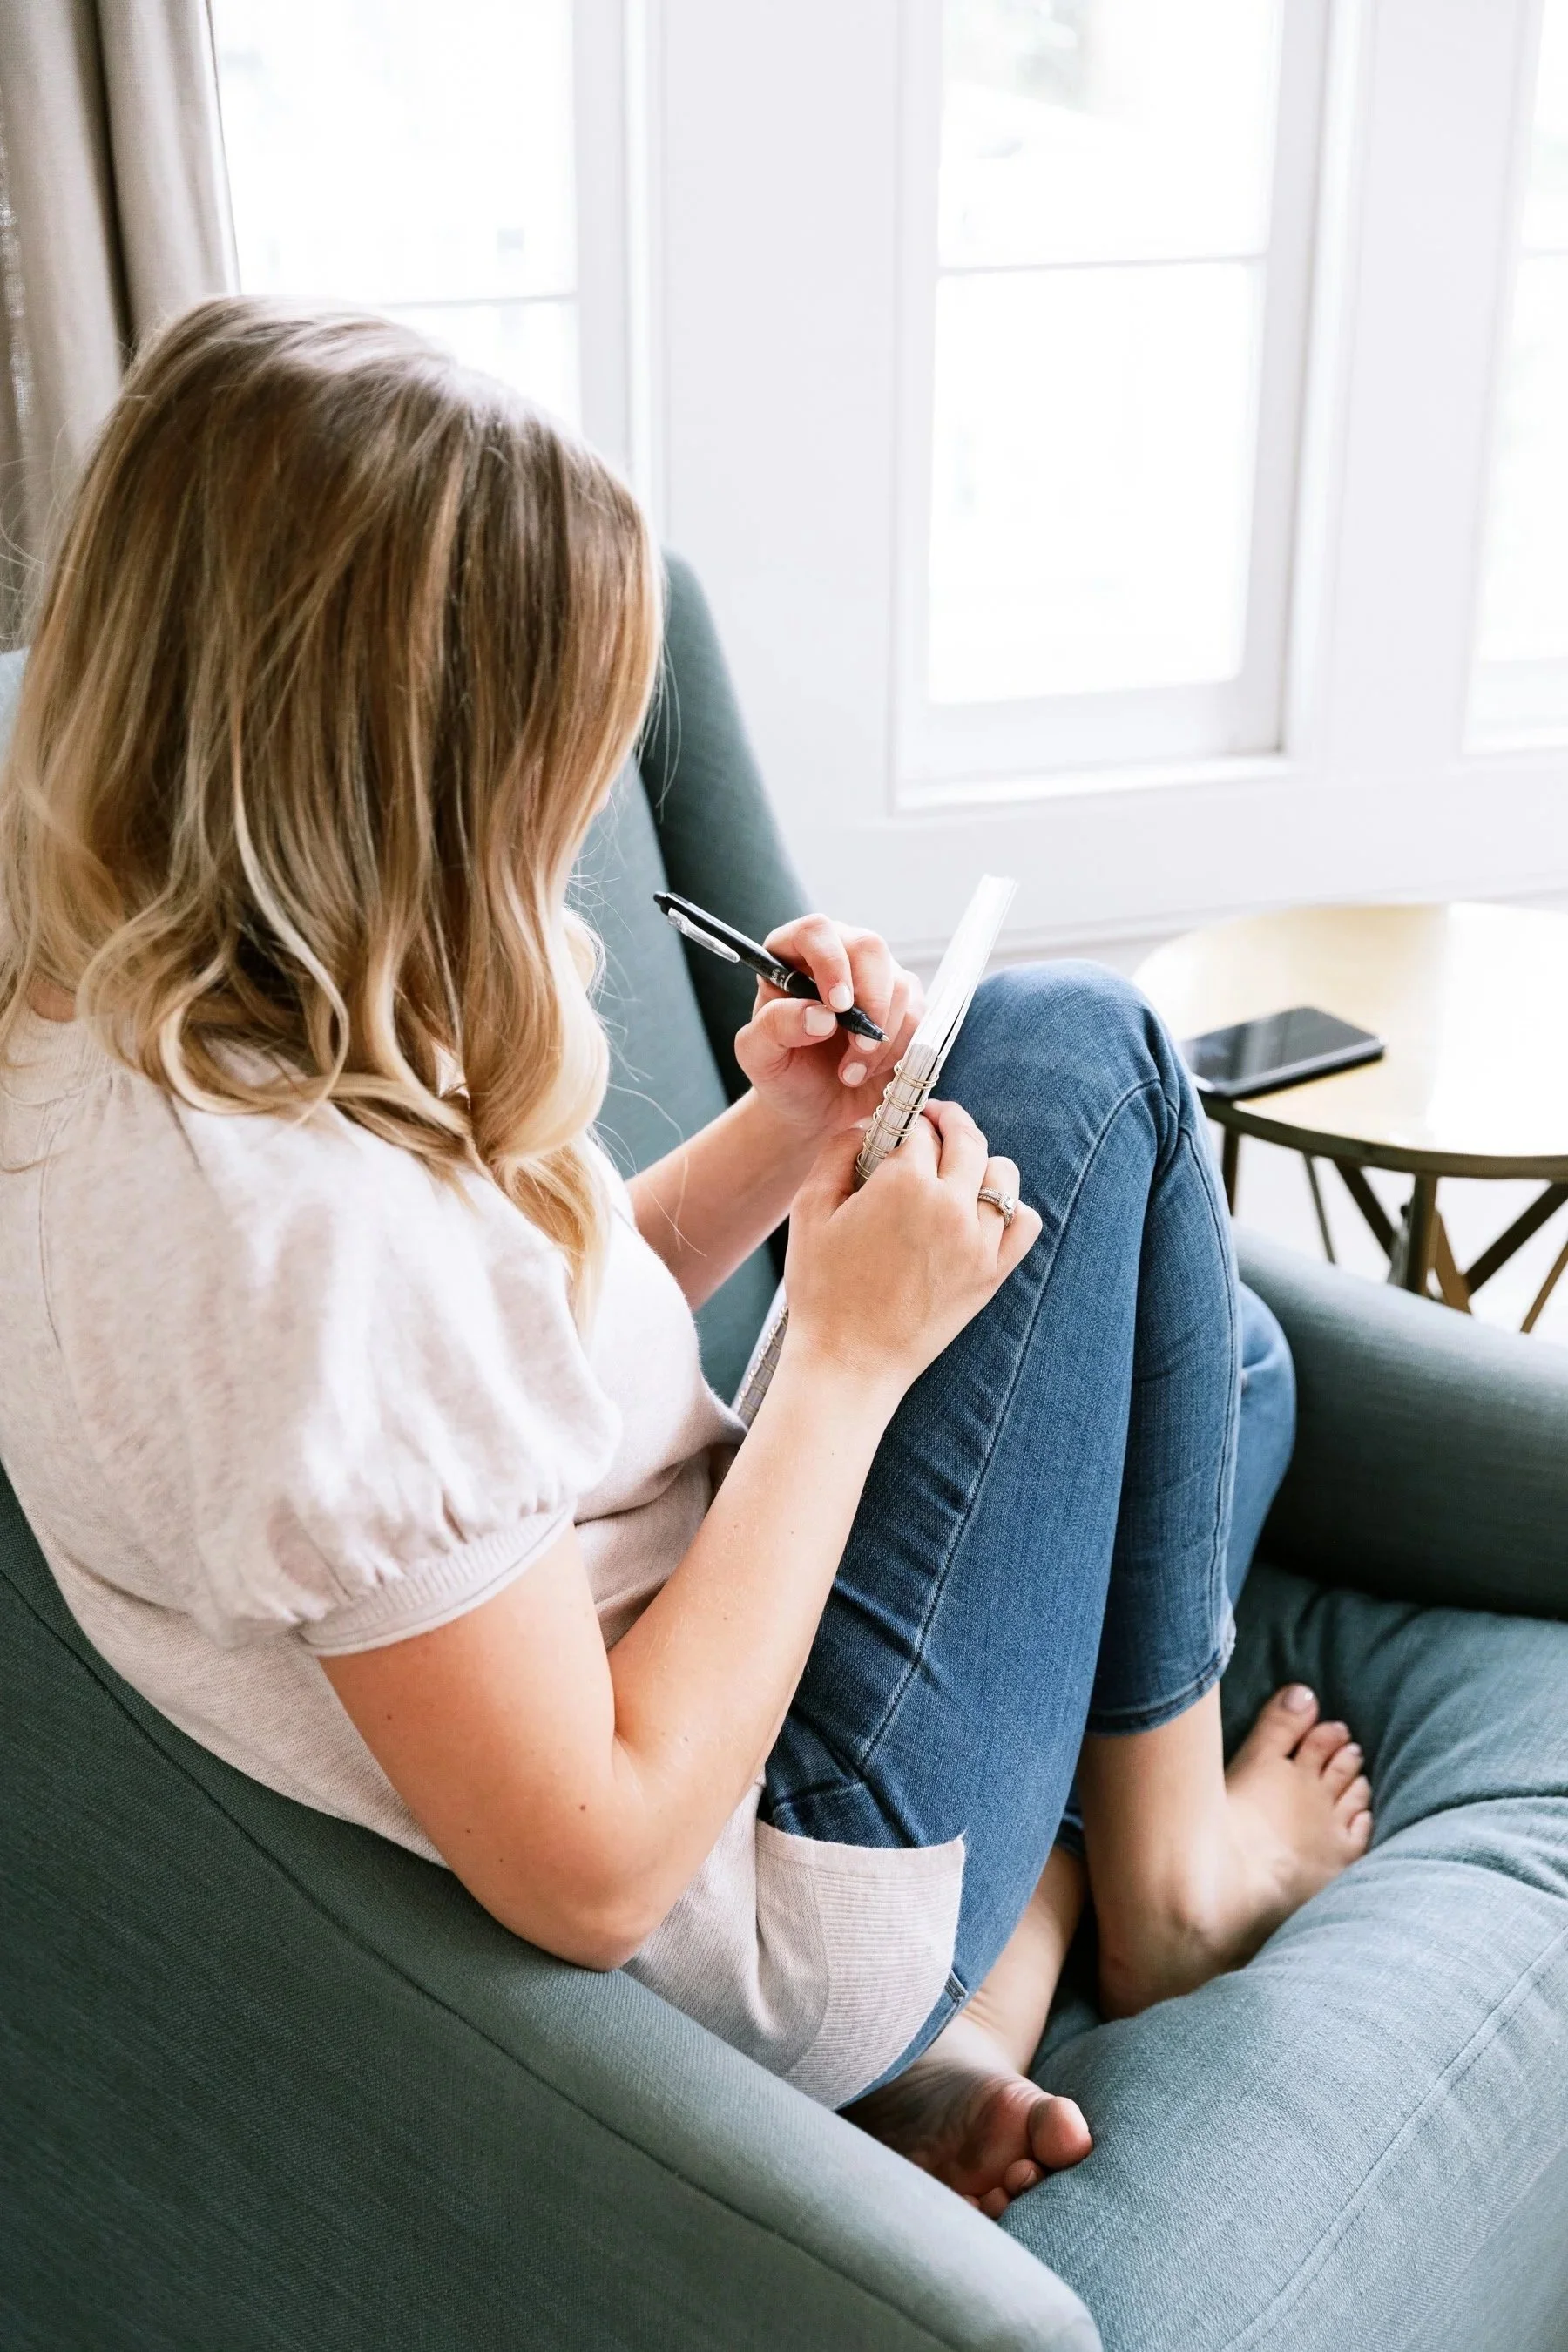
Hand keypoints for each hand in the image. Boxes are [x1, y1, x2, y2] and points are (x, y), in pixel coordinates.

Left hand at [733, 914, 923, 1139]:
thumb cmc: (781, 1073)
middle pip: (869, 947)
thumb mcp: (759, 1055)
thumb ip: (776, 1026)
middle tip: (856, 1047)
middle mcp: (837, 955)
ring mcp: (874, 976)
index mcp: (792, 955)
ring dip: (881, 1037)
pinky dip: (898, 1048)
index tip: (836, 1006)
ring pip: (899, 984)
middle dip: (870, 1002)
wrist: (812, 1107)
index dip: (830, 962)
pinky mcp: (903, 1003)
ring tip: (850, 1073)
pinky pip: (917, 1014)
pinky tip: (870, 1069)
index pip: (816, 931)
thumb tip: (821, 1014)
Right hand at [781, 1100, 1042, 1395]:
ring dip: (981, 1162)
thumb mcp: (809, 1210)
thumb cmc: (821, 1288)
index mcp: (904, 1184)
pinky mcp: (992, 1273)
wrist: (849, 1361)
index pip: (918, 1129)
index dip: (905, 1120)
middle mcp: (950, 1206)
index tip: (896, 1125)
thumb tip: (867, 1128)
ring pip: (1002, 1174)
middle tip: (933, 1120)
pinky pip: (1024, 1223)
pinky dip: (1010, 1208)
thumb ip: (837, 1154)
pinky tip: (981, 1211)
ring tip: (956, 1170)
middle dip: (948, 1121)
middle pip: (967, 1139)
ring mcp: (978, 1241)